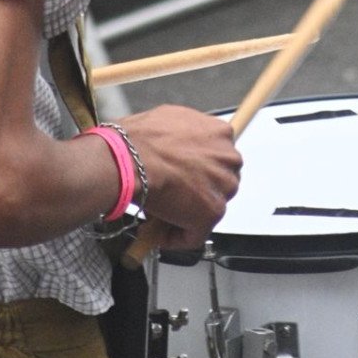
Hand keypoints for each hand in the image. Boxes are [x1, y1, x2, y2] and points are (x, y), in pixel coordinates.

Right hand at [121, 104, 241, 249]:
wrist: (129, 159)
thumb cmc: (139, 139)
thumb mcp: (169, 119)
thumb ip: (186, 134)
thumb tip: (179, 147)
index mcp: (219, 133)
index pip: (218, 156)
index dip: (199, 169)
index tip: (185, 176)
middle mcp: (228, 158)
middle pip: (219, 181)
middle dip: (197, 191)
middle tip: (172, 195)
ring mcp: (223, 186)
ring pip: (209, 207)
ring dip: (187, 214)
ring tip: (161, 215)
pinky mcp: (212, 213)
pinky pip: (195, 234)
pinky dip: (176, 238)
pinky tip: (158, 233)